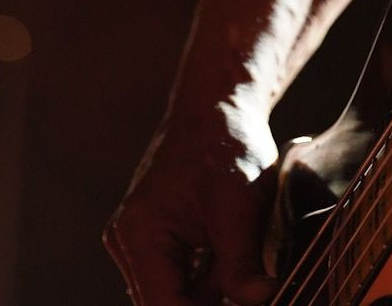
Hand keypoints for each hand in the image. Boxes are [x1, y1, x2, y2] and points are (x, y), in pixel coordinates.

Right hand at [104, 105, 277, 305]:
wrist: (218, 106)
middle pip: (167, 305)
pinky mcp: (153, 240)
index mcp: (141, 236)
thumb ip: (243, 267)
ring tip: (241, 261)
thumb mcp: (241, 209)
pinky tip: (231, 259)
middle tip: (249, 285)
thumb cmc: (227, 147)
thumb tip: (262, 301)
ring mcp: (137, 242)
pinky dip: (208, 280)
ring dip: (211, 294)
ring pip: (176, 296)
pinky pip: (179, 279)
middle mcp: (129, 243)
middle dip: (210, 304)